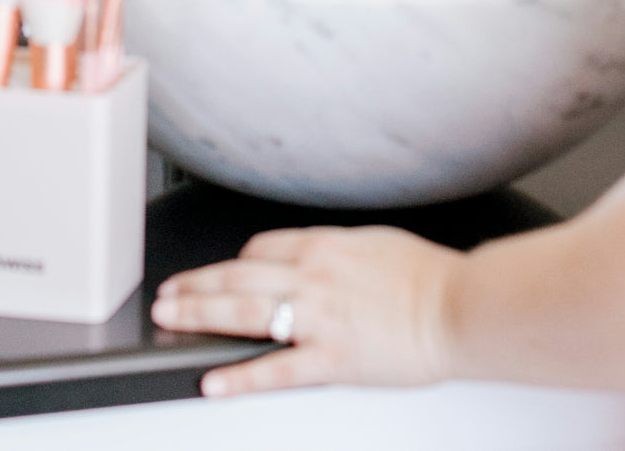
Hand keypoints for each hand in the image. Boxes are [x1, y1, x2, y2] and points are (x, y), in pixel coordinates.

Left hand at [151, 224, 457, 397]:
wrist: (459, 307)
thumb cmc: (428, 276)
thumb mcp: (374, 242)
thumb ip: (335, 250)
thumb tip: (314, 256)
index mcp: (324, 245)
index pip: (259, 248)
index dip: (231, 262)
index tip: (219, 273)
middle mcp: (312, 275)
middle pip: (237, 275)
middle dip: (195, 285)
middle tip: (165, 294)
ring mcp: (318, 317)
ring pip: (243, 311)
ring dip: (198, 314)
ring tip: (169, 320)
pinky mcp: (331, 358)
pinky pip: (274, 369)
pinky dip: (238, 376)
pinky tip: (212, 381)